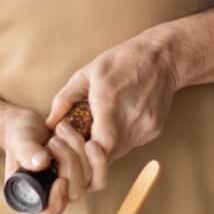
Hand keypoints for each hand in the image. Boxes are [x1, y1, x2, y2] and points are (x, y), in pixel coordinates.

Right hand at [2, 110, 88, 213]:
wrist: (32, 126)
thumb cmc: (20, 137)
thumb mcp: (18, 141)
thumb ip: (26, 151)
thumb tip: (41, 163)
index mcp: (28, 200)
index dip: (55, 206)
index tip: (60, 180)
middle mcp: (51, 200)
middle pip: (72, 194)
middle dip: (68, 162)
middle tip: (54, 140)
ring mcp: (70, 190)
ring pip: (88, 183)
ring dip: (79, 153)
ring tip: (62, 130)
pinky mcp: (85, 178)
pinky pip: (99, 178)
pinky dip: (97, 159)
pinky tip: (88, 142)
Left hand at [47, 32, 178, 179]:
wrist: (163, 57)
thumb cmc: (122, 60)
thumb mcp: (87, 72)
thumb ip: (65, 98)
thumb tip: (50, 123)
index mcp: (110, 100)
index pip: (101, 144)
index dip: (85, 153)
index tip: (74, 143)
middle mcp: (130, 117)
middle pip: (108, 155)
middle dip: (90, 155)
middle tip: (79, 143)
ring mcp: (145, 126)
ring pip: (120, 153)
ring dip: (104, 150)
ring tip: (95, 132)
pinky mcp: (154, 130)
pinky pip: (131, 144)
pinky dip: (119, 142)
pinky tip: (114, 125)